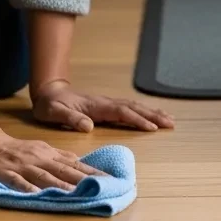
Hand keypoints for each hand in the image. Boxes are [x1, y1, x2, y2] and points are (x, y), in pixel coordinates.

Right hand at [0, 130, 101, 192]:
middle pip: (63, 169)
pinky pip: (16, 181)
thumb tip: (80, 161)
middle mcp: (38, 158)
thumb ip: (59, 156)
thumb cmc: (16, 149)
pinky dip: (26, 187)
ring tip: (75, 192)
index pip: (73, 164)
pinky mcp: (5, 172)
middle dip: (83, 178)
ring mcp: (22, 165)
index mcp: (48, 153)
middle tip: (101, 185)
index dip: (91, 171)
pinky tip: (35, 194)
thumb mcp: (41, 149)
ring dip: (59, 184)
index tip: (108, 178)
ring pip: (43, 176)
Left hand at [31, 80, 175, 132]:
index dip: (137, 120)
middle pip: (134, 107)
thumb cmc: (50, 105)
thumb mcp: (53, 112)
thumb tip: (88, 126)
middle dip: (153, 115)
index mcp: (96, 106)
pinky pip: (130, 109)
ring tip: (169, 119)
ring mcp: (107, 103)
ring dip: (152, 113)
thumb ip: (70, 118)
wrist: (49, 92)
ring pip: (134, 107)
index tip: (151, 128)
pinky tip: (152, 116)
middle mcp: (105, 102)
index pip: (121, 112)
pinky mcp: (107, 107)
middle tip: (171, 123)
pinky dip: (144, 112)